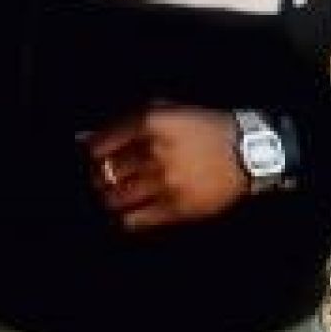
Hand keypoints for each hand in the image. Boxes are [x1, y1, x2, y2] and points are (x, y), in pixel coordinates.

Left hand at [81, 104, 249, 231]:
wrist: (248, 151)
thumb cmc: (203, 126)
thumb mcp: (166, 111)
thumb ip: (124, 122)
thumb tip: (82, 138)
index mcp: (150, 122)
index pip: (99, 145)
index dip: (92, 154)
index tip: (95, 158)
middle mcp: (154, 152)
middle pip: (104, 174)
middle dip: (99, 177)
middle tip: (103, 178)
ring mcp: (165, 183)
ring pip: (114, 199)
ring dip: (109, 198)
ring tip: (117, 194)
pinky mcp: (176, 209)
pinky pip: (134, 220)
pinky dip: (124, 218)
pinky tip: (130, 210)